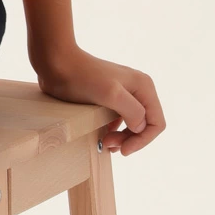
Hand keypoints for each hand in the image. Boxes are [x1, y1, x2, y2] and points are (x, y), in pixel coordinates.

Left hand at [30, 45, 164, 155]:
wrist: (57, 63)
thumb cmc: (82, 77)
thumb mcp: (111, 94)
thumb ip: (132, 110)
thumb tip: (141, 127)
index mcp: (144, 87)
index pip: (156, 123)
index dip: (143, 140)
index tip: (123, 150)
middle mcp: (138, 90)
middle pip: (144, 125)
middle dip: (130, 140)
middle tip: (108, 145)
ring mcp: (124, 94)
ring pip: (132, 125)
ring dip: (121, 138)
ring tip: (104, 142)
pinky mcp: (109, 99)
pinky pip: (119, 120)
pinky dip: (113, 131)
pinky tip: (102, 134)